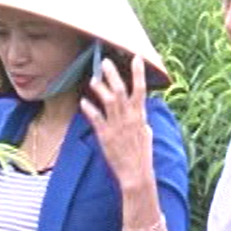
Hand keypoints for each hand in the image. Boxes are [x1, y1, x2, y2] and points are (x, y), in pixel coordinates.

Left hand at [80, 56, 153, 193]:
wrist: (136, 172)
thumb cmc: (142, 154)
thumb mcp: (146, 133)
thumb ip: (142, 119)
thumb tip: (142, 110)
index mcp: (140, 115)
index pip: (140, 89)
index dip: (138, 72)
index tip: (136, 58)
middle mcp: (128, 117)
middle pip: (120, 90)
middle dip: (113, 75)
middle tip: (105, 61)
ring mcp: (116, 125)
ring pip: (108, 101)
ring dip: (100, 88)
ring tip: (93, 79)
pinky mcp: (105, 135)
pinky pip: (96, 118)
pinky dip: (89, 108)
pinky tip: (83, 101)